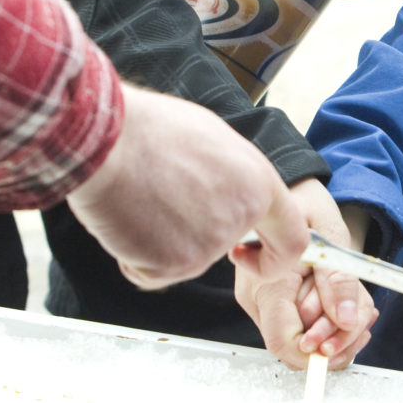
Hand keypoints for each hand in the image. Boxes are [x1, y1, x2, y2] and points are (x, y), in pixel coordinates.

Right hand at [66, 83, 307, 289]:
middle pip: (224, 248)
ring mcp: (210, 245)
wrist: (108, 140)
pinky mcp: (174, 265)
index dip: (274, 254)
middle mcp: (242, 218)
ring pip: (185, 259)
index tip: (249, 252)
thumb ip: (232, 176)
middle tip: (166, 214)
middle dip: (198, 241)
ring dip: (160, 241)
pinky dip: (135, 257)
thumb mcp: (214, 140)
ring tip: (141, 197)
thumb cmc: (153, 130)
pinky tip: (125, 219)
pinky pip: (153, 272)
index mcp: (259, 184)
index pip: (294, 237)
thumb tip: (228, 192)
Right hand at [230, 178, 376, 368]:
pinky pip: (302, 325)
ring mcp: (260, 302)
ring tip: (357, 296)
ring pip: (304, 338)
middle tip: (365, 308)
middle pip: (298, 345)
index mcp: (266, 280)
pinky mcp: (269, 303)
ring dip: (339, 324)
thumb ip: (337, 278)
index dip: (318, 349)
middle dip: (339, 332)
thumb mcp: (331, 233)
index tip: (349, 330)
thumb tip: (345, 321)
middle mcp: (255, 298)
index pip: (283, 342)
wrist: (290, 193)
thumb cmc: (305, 205)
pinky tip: (345, 298)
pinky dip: (329, 317)